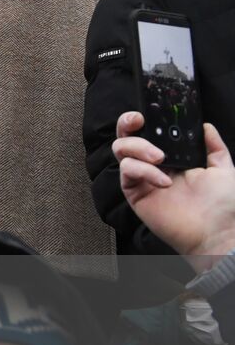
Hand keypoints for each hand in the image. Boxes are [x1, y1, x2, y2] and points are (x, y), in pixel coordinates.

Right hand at [114, 114, 234, 271]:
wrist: (219, 232)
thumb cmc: (224, 206)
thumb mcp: (224, 168)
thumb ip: (214, 146)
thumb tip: (205, 126)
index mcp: (174, 158)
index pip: (150, 133)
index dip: (144, 120)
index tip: (148, 112)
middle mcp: (154, 166)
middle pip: (126, 137)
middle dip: (126, 124)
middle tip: (138, 121)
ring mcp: (142, 178)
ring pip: (121, 150)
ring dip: (138, 147)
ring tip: (160, 158)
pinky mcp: (134, 193)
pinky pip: (127, 171)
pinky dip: (144, 170)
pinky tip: (164, 181)